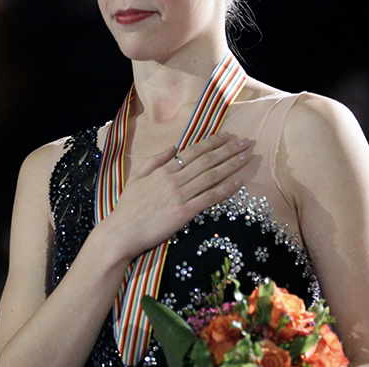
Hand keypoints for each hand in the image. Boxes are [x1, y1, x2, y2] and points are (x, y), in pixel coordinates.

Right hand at [99, 132, 251, 259]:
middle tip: (245, 142)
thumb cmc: (127, 208)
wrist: (121, 232)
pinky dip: (226, 189)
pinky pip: (209, 198)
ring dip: (231, 165)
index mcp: (162, 170)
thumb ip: (154, 161)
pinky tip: (239, 182)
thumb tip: (172, 146)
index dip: (212, 143)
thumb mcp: (137, 178)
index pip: (192, 152)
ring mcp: (179, 196)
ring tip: (247, 156)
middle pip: (206, 161)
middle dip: (228, 150)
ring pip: (211, 176)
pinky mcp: (184, 213)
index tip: (227, 135)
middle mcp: (173, 179)